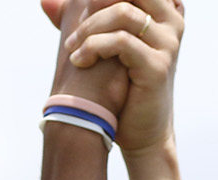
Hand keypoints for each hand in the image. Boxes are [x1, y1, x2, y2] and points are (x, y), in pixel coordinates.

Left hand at [49, 0, 183, 154]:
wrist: (140, 129)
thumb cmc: (121, 86)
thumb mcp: (103, 43)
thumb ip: (83, 19)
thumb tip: (46, 1)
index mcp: (162, 10)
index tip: (79, 8)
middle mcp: (171, 21)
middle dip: (96, 2)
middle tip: (74, 21)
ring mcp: (168, 44)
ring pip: (123, 12)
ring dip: (88, 28)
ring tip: (72, 47)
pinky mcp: (158, 66)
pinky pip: (121, 41)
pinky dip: (94, 47)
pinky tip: (80, 60)